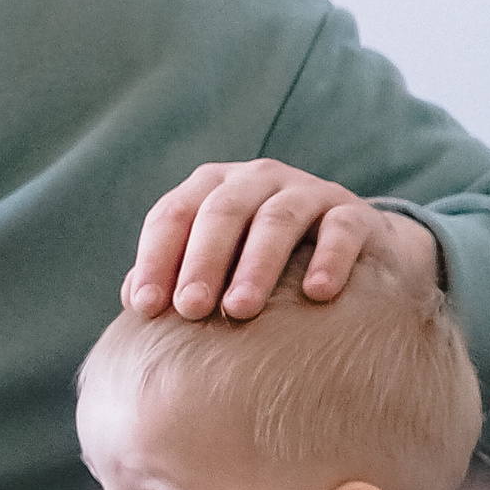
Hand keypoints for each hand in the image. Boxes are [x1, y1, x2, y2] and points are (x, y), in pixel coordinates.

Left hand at [124, 161, 440, 322]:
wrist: (355, 252)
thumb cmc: (266, 262)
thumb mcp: (220, 262)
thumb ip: (176, 275)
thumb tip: (133, 301)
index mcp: (212, 188)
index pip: (173, 215)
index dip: (155, 259)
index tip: (145, 308)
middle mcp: (256, 180)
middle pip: (221, 211)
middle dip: (202, 261)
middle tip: (191, 310)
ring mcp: (307, 191)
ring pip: (277, 219)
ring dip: (257, 264)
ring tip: (241, 309)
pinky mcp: (353, 213)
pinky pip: (341, 229)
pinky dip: (329, 258)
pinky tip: (316, 293)